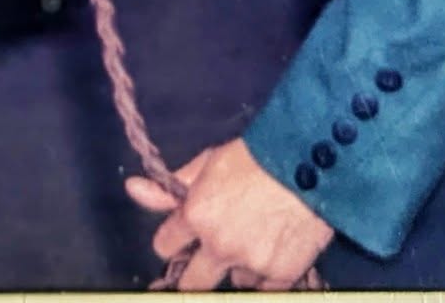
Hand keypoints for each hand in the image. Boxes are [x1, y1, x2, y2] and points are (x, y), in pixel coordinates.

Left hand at [124, 137, 335, 290]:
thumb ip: (169, 186)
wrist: (311, 162)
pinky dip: (266, 275)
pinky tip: (274, 249)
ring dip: (238, 267)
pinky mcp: (281, 275)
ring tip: (255, 239)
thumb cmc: (255, 156)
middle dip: (196, 273)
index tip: (184, 236)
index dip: (174, 239)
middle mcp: (219, 246)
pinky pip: (264, 288)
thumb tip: (133, 189)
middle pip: (192, 283)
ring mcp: (251, 263)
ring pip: (233, 281)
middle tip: (209, 260)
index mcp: (196, 216)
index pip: (164, 246)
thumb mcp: (208, 162)